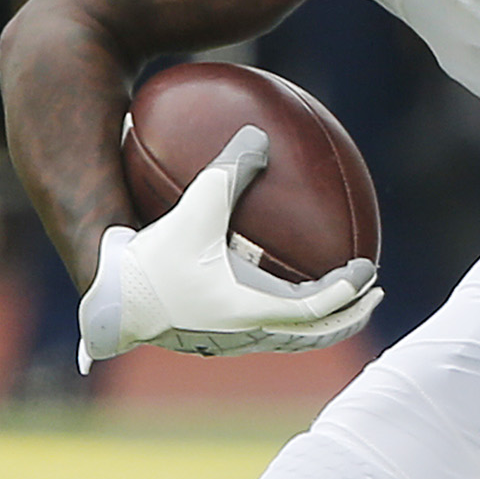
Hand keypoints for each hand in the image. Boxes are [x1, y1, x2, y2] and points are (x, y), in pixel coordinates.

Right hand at [76, 124, 379, 370]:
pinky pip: (268, 334)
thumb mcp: (192, 208)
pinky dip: (292, 320)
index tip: (368, 268)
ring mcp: (232, 342)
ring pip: (293, 340)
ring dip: (324, 322)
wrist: (105, 302)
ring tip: (344, 299)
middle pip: (317, 334)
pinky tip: (286, 292)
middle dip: (351, 314)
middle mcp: (247, 334)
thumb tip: (258, 136)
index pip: (318, 308)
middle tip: (375, 291)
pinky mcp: (214, 340)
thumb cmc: (148, 258)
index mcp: (249, 311)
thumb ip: (228, 171)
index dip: (348, 290)